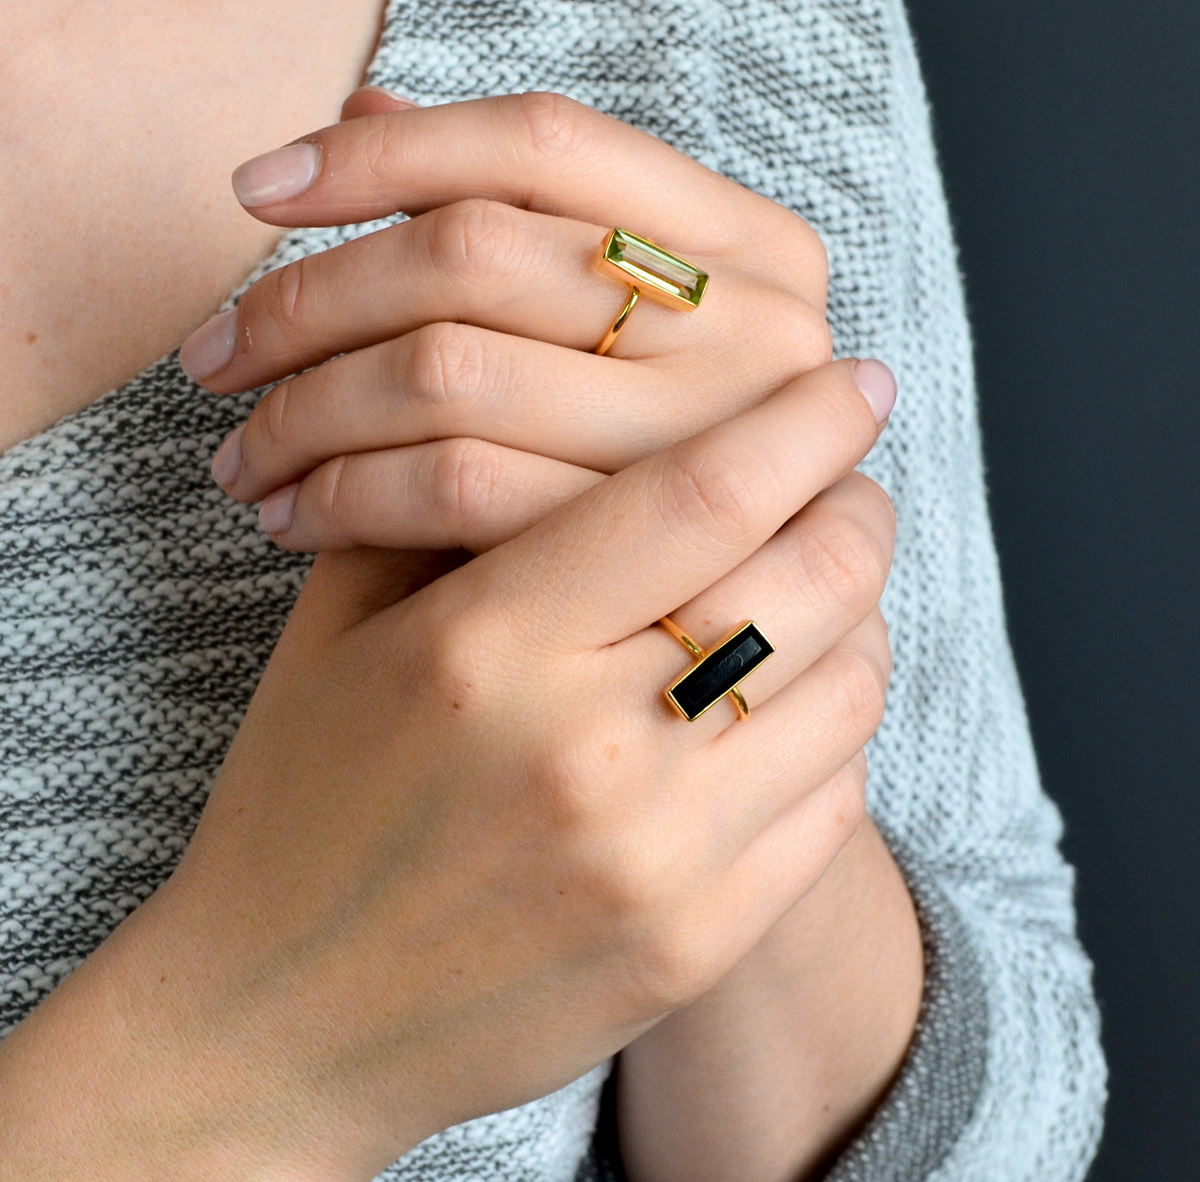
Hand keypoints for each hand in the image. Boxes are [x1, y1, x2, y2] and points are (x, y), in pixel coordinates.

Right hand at [1, 359, 893, 1179]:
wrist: (285, 1016)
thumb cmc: (306, 799)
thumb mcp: (341, 629)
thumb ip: (453, 506)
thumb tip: (588, 409)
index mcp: (487, 645)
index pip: (706, 492)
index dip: (805, 421)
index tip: (851, 382)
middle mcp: (586, 749)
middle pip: (812, 582)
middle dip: (856, 510)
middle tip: (847, 487)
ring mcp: (654, 861)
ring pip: (847, 689)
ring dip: (858, 618)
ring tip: (817, 595)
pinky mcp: (692, 944)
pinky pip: (836, 803)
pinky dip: (837, 729)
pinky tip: (788, 706)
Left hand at [182, 90, 831, 552]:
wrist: (744, 644)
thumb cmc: (669, 468)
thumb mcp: (629, 334)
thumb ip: (515, 222)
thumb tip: (365, 110)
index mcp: (752, 244)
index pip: (543, 143)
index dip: (381, 154)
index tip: (259, 190)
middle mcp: (753, 326)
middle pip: (470, 252)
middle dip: (308, 300)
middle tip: (215, 359)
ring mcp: (706, 439)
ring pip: (446, 367)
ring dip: (308, 408)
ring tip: (245, 454)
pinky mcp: (643, 552)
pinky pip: (456, 486)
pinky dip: (350, 495)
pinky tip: (298, 516)